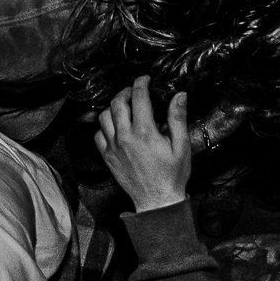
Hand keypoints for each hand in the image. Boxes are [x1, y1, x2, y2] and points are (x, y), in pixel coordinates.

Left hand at [95, 75, 191, 212]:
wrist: (157, 201)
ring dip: (113, 108)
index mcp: (144, 131)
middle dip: (125, 91)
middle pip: (117, 102)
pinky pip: (98, 135)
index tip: (145, 79)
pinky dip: (104, 127)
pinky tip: (115, 127)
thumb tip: (179, 95)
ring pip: (104, 117)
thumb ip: (178, 118)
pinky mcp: (107, 158)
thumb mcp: (182, 146)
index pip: (138, 96)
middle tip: (134, 91)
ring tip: (124, 107)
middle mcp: (125, 137)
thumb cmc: (172, 175)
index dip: (141, 82)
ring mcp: (113, 148)